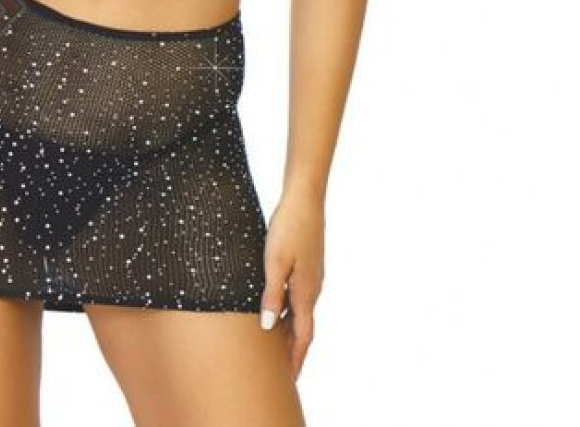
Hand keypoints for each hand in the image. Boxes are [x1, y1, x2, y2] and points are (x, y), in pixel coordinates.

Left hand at [259, 192, 325, 380]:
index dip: (295, 358)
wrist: (305, 198)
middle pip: (302, 327)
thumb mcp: (275, 262)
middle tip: (280, 371)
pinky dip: (288, 310)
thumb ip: (271, 295)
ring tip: (273, 346)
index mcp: (306, 292)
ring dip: (288, 329)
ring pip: (299, 311)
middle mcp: (312, 288)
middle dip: (291, 349)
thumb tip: (267, 327)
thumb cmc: (288, 227)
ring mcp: (312, 276)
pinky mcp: (308, 265)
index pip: (303, 336)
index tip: (289, 380)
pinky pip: (298, 296)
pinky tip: (275, 307)